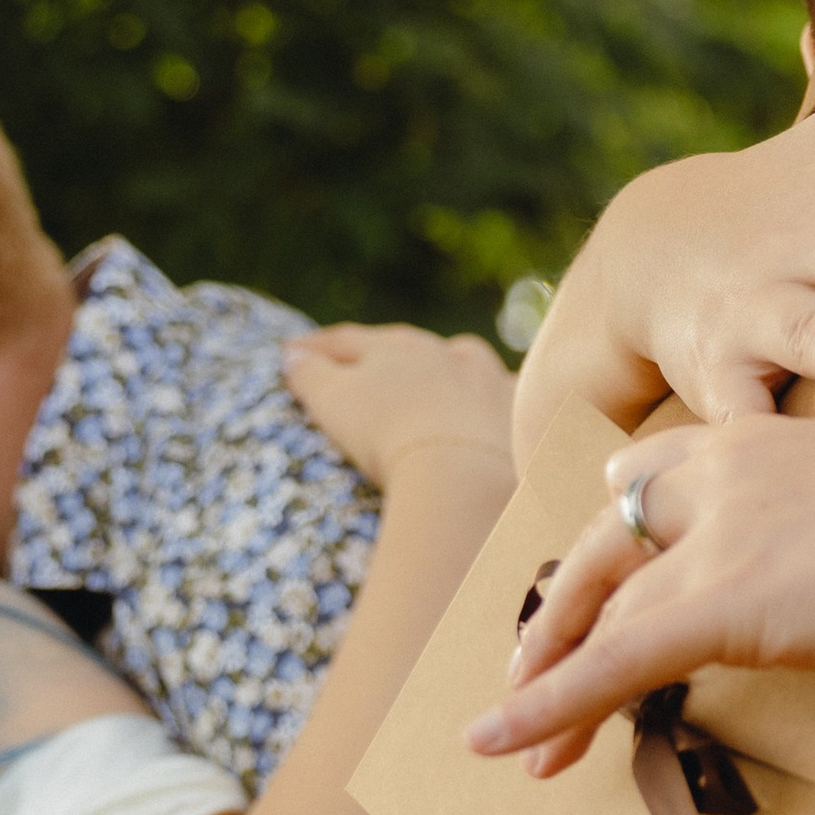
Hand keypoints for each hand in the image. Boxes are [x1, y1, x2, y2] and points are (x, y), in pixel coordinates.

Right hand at [285, 322, 515, 486]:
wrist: (465, 473)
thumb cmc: (389, 435)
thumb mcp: (335, 403)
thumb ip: (310, 375)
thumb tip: (292, 355)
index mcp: (396, 349)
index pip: (349, 341)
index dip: (318, 347)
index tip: (293, 351)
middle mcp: (447, 354)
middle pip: (410, 347)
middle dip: (386, 352)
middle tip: (368, 358)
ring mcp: (490, 381)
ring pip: (467, 363)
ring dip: (450, 367)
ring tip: (441, 371)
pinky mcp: (523, 415)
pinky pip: (510, 399)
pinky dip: (495, 401)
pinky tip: (495, 408)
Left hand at [466, 416, 814, 774]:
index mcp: (773, 438)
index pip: (656, 476)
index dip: (617, 534)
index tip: (603, 579)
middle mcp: (730, 469)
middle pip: (607, 537)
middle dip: (562, 612)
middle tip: (530, 668)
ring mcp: (723, 532)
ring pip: (601, 607)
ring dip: (549, 677)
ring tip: (517, 737)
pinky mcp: (726, 601)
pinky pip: (611, 662)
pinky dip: (546, 706)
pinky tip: (498, 743)